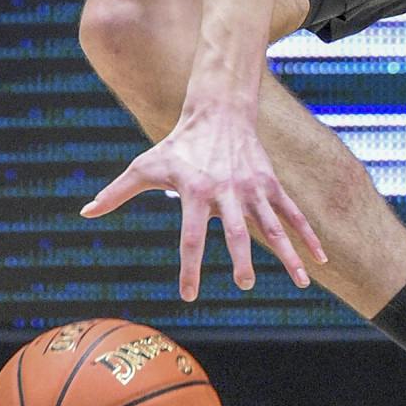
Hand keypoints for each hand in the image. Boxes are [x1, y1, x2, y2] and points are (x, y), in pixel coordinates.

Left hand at [81, 103, 324, 300]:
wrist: (218, 110)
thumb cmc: (177, 145)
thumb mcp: (144, 165)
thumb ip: (116, 193)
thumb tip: (84, 213)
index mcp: (195, 192)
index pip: (191, 237)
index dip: (189, 267)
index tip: (187, 295)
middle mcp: (227, 191)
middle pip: (236, 231)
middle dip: (242, 259)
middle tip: (243, 285)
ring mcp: (253, 188)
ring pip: (273, 225)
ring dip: (288, 254)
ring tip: (301, 282)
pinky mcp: (270, 183)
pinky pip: (292, 213)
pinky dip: (308, 235)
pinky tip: (320, 259)